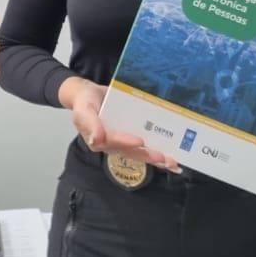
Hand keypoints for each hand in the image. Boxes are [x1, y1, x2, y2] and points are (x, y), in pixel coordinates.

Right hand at [57, 77, 179, 170]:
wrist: (90, 94)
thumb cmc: (86, 100)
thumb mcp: (83, 107)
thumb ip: (88, 123)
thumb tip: (96, 140)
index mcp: (98, 138)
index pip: (113, 141)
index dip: (126, 142)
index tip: (140, 142)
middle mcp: (112, 144)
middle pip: (130, 152)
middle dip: (148, 155)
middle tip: (163, 158)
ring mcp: (123, 142)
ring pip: (140, 153)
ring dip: (156, 158)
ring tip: (172, 161)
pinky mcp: (131, 139)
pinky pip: (144, 148)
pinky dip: (158, 153)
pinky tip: (172, 158)